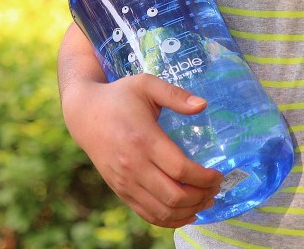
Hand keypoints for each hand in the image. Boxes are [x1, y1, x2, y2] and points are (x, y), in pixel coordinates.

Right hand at [62, 70, 222, 227]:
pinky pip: (147, 214)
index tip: (218, 174)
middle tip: (215, 188)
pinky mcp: (119, 189)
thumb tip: (203, 105)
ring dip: (189, 211)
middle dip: (202, 196)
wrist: (85, 114)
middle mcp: (133, 165)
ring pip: (162, 211)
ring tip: (204, 200)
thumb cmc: (118, 97)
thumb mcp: (146, 84)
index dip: (205, 177)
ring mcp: (124, 181)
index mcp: (143, 139)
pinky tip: (183, 212)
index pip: (181, 170)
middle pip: (175, 196)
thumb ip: (174, 94)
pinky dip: (169, 220)